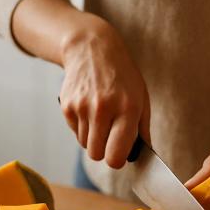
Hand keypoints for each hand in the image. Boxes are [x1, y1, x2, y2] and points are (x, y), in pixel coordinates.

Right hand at [11, 0, 148, 168]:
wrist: (93, 49)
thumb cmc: (122, 77)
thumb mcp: (141, 98)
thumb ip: (143, 129)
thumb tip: (139, 157)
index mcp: (127, 109)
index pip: (116, 155)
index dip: (117, 160)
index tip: (120, 154)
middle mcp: (103, 109)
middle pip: (97, 155)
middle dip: (104, 151)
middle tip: (110, 138)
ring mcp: (82, 107)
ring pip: (85, 145)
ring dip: (93, 138)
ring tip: (101, 118)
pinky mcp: (67, 105)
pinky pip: (75, 132)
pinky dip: (83, 127)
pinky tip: (90, 110)